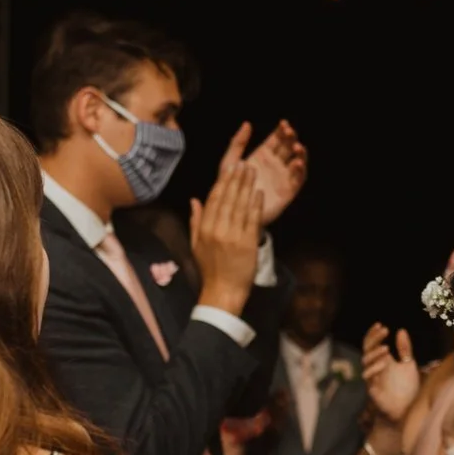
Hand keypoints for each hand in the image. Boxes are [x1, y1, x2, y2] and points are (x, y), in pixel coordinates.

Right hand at [189, 163, 262, 313]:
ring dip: (247, 187)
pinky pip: (252, 219)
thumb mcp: (196, 245)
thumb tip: (194, 199)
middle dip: (236, 179)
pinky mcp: (248, 243)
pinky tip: (259, 192)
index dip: (222, 182)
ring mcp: (234, 236)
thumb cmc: (210, 269)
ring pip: (240, 205)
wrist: (223, 291)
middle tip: (243, 163)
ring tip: (252, 171)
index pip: (213, 199)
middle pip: (228, 198)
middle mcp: (218, 229)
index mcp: (205, 229)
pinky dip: (256, 205)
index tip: (229, 168)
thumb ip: (195, 220)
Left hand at [217, 120, 307, 226]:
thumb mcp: (229, 162)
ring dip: (300, 153)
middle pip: (288, 147)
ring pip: (297, 161)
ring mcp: (282, 178)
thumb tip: (247, 124)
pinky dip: (300, 171)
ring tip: (297, 147)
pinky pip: (298, 180)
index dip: (282, 130)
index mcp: (263, 155)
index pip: (277, 139)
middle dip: (291, 138)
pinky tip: (297, 163)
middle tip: (290, 132)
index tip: (283, 124)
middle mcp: (275, 165)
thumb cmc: (229, 187)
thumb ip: (237, 143)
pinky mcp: (288, 192)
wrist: (233, 212)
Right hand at [361, 323, 420, 419]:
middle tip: (384, 331)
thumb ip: (404, 349)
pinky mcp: (373, 392)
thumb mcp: (408, 364)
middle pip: (367, 350)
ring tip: (387, 349)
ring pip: (366, 364)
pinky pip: (369, 380)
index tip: (380, 325)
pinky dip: (375, 371)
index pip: (371, 344)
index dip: (373, 334)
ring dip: (375, 355)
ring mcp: (372, 380)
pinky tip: (385, 364)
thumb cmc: (406, 388)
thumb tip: (401, 330)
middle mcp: (374, 369)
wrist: (407, 410)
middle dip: (374, 340)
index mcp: (380, 360)